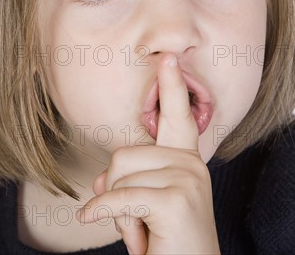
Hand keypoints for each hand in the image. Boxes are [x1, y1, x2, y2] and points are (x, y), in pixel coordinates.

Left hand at [76, 53, 220, 253]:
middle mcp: (192, 164)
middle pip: (122, 156)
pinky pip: (118, 199)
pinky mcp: (176, 200)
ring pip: (117, 178)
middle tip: (140, 223)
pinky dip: (105, 216)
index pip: (178, 118)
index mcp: (185, 161)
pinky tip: (117, 234)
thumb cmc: (165, 243)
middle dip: (116, 194)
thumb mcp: (142, 206)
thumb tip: (102, 177)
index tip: (169, 58)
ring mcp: (187, 179)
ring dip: (118, 213)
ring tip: (145, 232)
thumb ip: (127, 181)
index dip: (172, 88)